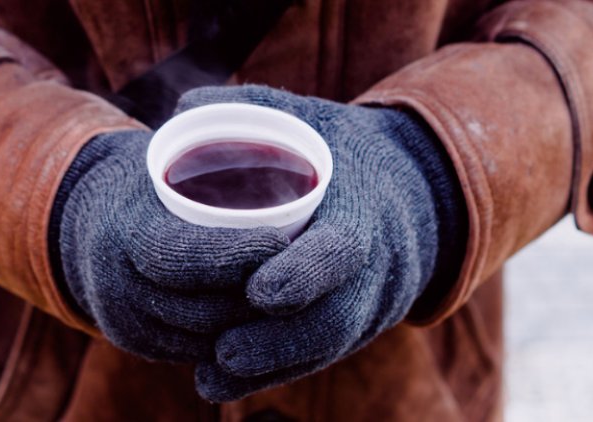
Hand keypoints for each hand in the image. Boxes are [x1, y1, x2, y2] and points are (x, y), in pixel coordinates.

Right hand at [57, 130, 288, 361]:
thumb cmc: (140, 180)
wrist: (89, 223)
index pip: (177, 255)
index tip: (278, 242)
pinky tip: (264, 321)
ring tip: (294, 301)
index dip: (232, 255)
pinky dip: (232, 338)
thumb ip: (194, 136)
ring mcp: (124, 323)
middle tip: (304, 278)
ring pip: (204, 338)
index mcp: (120, 232)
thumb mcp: (159, 153)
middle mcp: (115, 286)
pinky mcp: (136, 343)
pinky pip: (195, 350)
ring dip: (251, 326)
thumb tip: (237, 113)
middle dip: (255, 300)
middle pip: (200, 309)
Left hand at [175, 86, 464, 400]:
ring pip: (328, 347)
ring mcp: (373, 301)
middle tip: (223, 350)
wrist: (409, 191)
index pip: (345, 252)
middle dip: (282, 341)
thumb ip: (253, 107)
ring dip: (273, 367)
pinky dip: (277, 374)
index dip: (307, 275)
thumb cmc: (346, 152)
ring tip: (213, 376)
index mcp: (367, 212)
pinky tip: (224, 385)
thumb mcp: (311, 117)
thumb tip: (183, 108)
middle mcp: (378, 266)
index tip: (260, 291)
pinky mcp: (361, 323)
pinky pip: (323, 357)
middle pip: (337, 318)